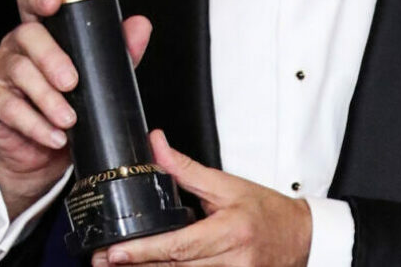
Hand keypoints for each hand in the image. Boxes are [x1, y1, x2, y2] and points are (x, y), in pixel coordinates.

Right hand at [0, 0, 150, 218]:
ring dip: (48, 98)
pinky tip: (54, 135)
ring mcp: (0, 71)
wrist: (42, 152)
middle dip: (52, 57)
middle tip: (72, 82)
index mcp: (43, 30)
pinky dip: (36, 124)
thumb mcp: (97, 75)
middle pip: (28, 34)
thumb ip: (119, 50)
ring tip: (69, 118)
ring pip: (20, 72)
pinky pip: (9, 108)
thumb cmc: (68, 103)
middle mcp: (17, 45)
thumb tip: (140, 25)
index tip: (54, 3)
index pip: (34, 2)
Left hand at [92, 130, 311, 266]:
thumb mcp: (228, 184)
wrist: (299, 237)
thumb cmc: (266, 210)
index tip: (115, 251)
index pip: (179, 245)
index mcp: (230, 230)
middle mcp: (231, 260)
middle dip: (135, 264)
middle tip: (101, 260)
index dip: (144, 251)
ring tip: (117, 266)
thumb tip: (157, 145)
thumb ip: (188, 170)